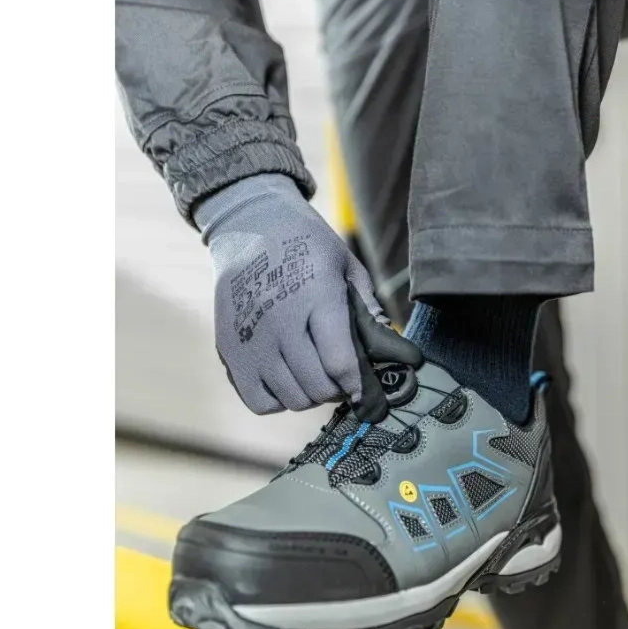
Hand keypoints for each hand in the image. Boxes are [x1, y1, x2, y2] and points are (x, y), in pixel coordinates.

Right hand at [196, 174, 419, 419]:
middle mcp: (280, 323)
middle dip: (338, 389)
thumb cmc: (306, 247)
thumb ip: (369, 311)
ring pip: (293, 400)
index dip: (358, 384)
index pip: (339, 363)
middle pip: (318, 388)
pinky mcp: (229, 351)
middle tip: (340, 376)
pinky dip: (278, 399)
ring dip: (310, 394)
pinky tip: (285, 377)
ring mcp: (250, 340)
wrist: (248, 226)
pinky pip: (260, 402)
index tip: (365, 389)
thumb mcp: (346, 267)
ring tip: (313, 373)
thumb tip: (399, 354)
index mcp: (316, 298)